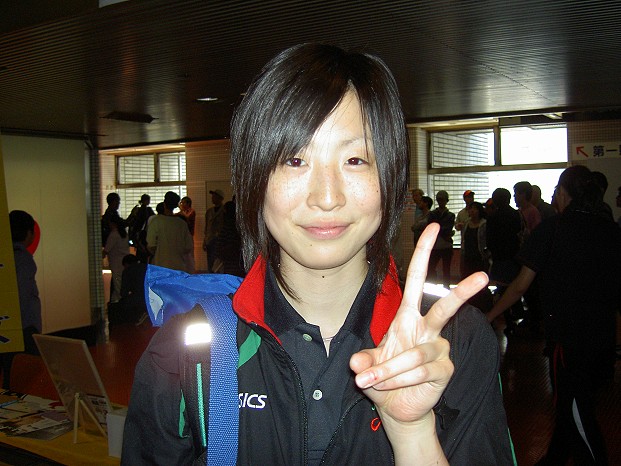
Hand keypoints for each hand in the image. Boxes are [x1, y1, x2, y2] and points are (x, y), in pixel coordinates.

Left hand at [350, 223, 487, 427]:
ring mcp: (439, 349)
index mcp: (408, 317)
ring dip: (388, 369)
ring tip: (372, 381)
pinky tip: (389, 386)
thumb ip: (363, 360)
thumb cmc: (384, 377)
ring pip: (415, 354)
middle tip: (482, 276)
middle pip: (445, 307)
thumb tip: (356, 364)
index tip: (434, 227)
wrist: (397, 407)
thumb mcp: (368, 364)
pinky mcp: (445, 370)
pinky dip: (397, 380)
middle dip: (462, 292)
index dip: (423, 253)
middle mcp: (428, 329)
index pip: (416, 279)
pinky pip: (419, 372)